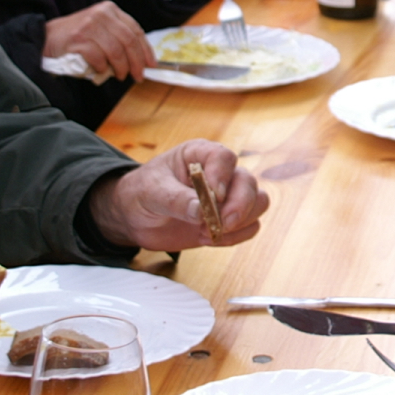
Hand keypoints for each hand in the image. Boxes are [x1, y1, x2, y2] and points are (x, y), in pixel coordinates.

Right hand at [43, 1, 154, 79]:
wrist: (46, 38)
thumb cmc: (77, 39)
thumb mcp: (100, 31)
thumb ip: (118, 40)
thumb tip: (142, 61)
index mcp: (110, 10)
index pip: (135, 30)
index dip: (146, 49)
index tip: (151, 65)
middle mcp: (101, 14)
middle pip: (129, 41)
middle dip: (137, 62)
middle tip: (138, 76)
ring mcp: (89, 25)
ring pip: (116, 51)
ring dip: (121, 68)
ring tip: (119, 76)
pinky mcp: (78, 39)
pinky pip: (98, 58)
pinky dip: (102, 68)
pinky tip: (99, 70)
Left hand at [86, 139, 267, 249]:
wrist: (136, 218)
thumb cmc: (141, 194)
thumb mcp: (152, 192)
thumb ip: (176, 200)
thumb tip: (201, 211)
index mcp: (199, 155)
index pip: (224, 157)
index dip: (223, 176)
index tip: (215, 196)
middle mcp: (219, 173)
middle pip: (248, 182)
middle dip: (239, 206)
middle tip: (220, 223)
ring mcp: (227, 197)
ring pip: (258, 202)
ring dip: (241, 221)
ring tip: (209, 232)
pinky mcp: (229, 219)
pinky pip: (251, 225)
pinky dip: (236, 237)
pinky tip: (210, 239)